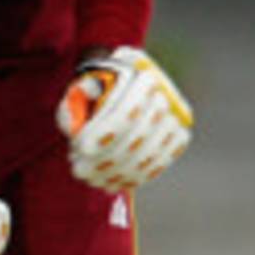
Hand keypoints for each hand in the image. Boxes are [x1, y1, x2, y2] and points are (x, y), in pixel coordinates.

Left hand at [57, 46, 192, 190]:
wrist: (121, 86)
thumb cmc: (94, 91)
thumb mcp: (77, 91)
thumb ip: (74, 105)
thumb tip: (77, 125)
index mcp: (137, 71)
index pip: (124, 109)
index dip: (103, 132)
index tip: (80, 149)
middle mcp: (163, 91)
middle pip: (139, 134)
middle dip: (107, 158)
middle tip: (79, 170)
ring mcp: (175, 114)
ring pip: (150, 151)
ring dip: (119, 172)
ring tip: (92, 180)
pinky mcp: (179, 133)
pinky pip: (162, 160)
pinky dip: (137, 176)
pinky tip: (114, 183)